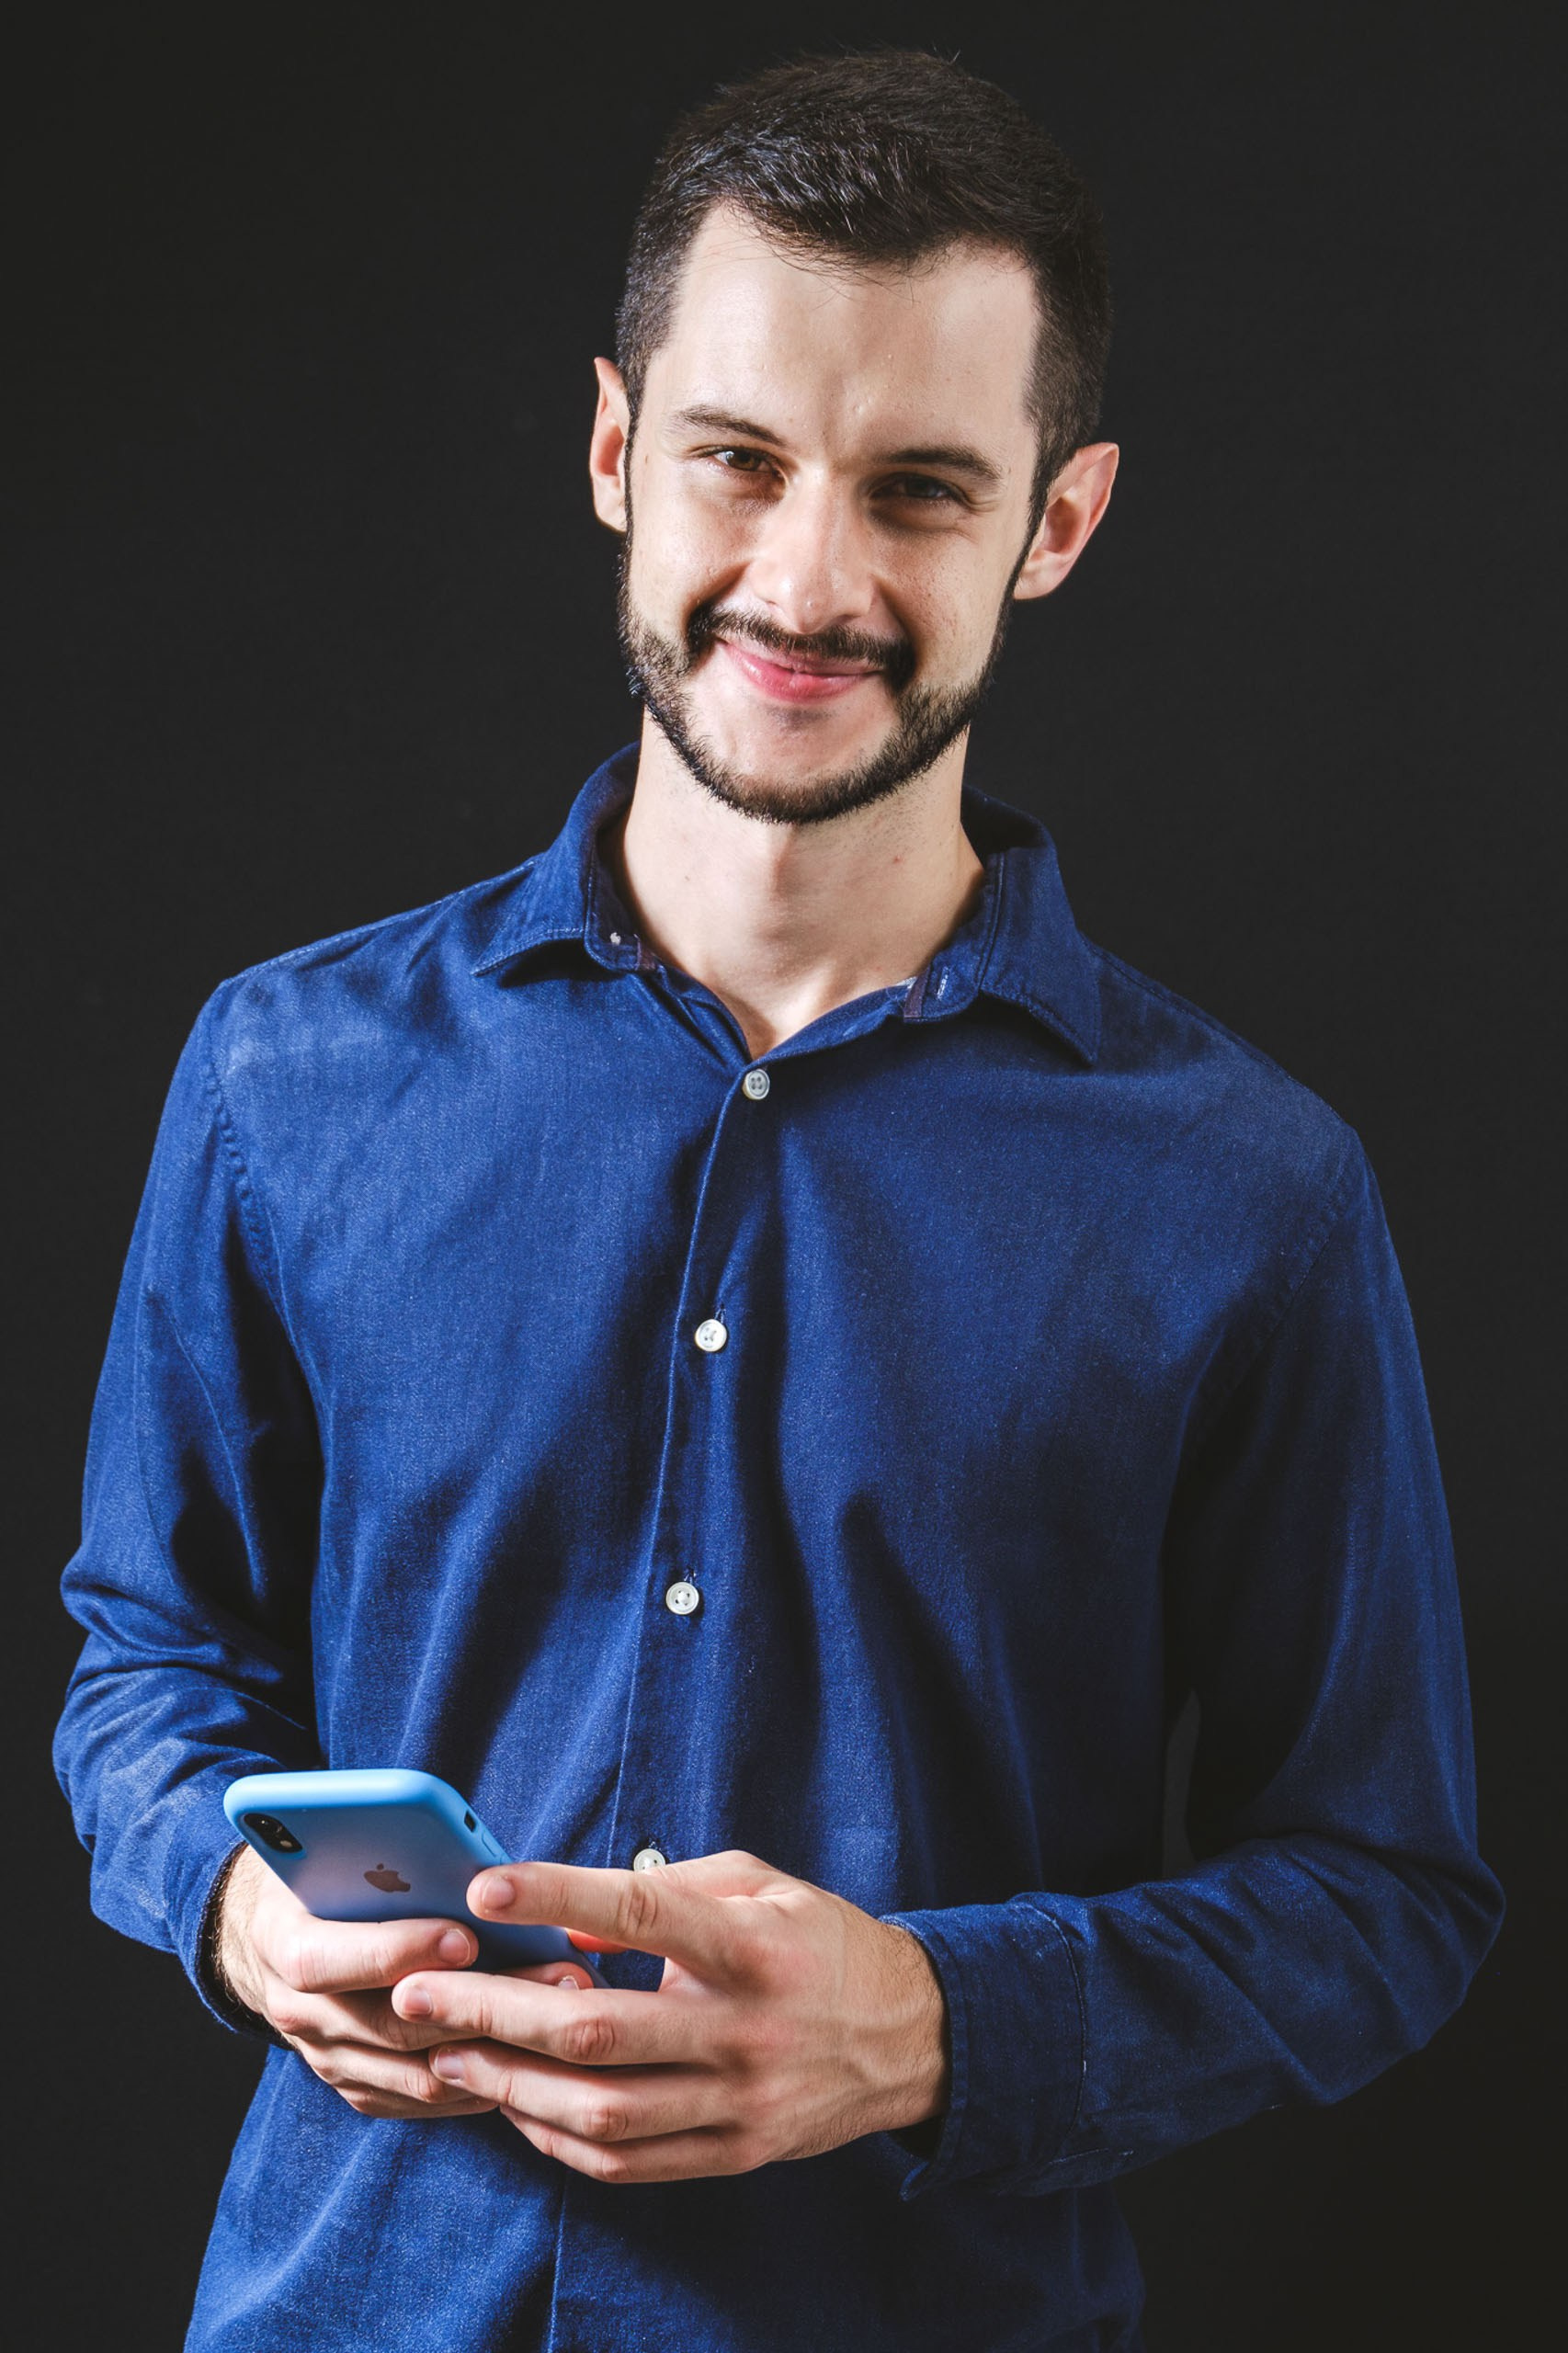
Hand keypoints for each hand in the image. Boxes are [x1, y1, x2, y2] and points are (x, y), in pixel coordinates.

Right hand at [214, 1843, 597, 2119]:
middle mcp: (297, 2013)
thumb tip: (473, 1866)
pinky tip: (535, 2049)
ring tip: (567, 2011)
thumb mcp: (337, 1848)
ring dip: (498, 2045)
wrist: (278, 1935)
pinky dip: (481, 2078)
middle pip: (391, 2025)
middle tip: (556, 1976)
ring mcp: (328, 2059)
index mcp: (282, 1943)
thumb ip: (386, 1856)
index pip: (327, 1961)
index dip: (396, 1951)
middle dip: (480, 2002)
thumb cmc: (327, 1875)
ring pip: (419, 2075)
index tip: (465, 1936)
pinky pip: (426, 2099)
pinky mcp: (359, 2087)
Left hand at [389, 1849, 949, 2182]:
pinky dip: (558, 2139)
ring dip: (508, 2087)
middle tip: (416, 1992)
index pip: (641, 1914)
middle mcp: (744, 2030)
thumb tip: (572, 1924)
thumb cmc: (817, 1940)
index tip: (485, 1887)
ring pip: (600, 2113)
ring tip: (443, 2055)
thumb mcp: (759, 1884)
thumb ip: (667, 1890)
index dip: (560, 1898)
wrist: (911, 2035)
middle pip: (597, 2032)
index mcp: (752, 1946)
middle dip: (493, 2012)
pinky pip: (626, 2163)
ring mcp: (739, 2103)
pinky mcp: (734, 2155)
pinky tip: (513, 2107)